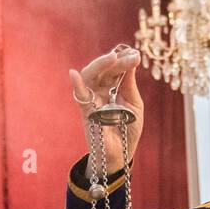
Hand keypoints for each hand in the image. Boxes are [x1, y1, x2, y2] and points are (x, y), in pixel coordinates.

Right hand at [69, 45, 143, 173]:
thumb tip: (131, 61)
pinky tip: (73, 74)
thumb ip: (130, 85)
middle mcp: (100, 90)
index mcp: (113, 86)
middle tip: (131, 56)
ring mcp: (92, 100)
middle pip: (102, 68)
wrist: (122, 153)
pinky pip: (79, 98)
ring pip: (89, 76)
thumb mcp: (134, 104)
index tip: (136, 55)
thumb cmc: (128, 130)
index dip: (124, 59)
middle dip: (115, 60)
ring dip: (99, 65)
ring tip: (112, 58)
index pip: (115, 67)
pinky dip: (76, 86)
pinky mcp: (86, 112)